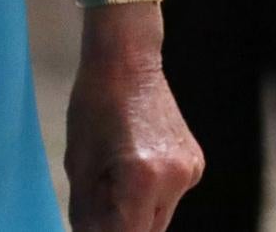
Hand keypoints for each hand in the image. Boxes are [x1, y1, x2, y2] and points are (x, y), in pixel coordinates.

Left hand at [64, 16, 203, 231]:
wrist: (127, 60)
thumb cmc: (94, 104)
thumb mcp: (79, 162)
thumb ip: (87, 211)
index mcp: (143, 177)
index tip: (91, 227)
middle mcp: (175, 178)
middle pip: (148, 230)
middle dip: (121, 226)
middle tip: (97, 209)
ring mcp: (191, 171)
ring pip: (160, 216)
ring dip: (136, 212)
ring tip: (111, 178)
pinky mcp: (196, 164)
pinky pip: (170, 195)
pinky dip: (150, 193)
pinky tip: (131, 163)